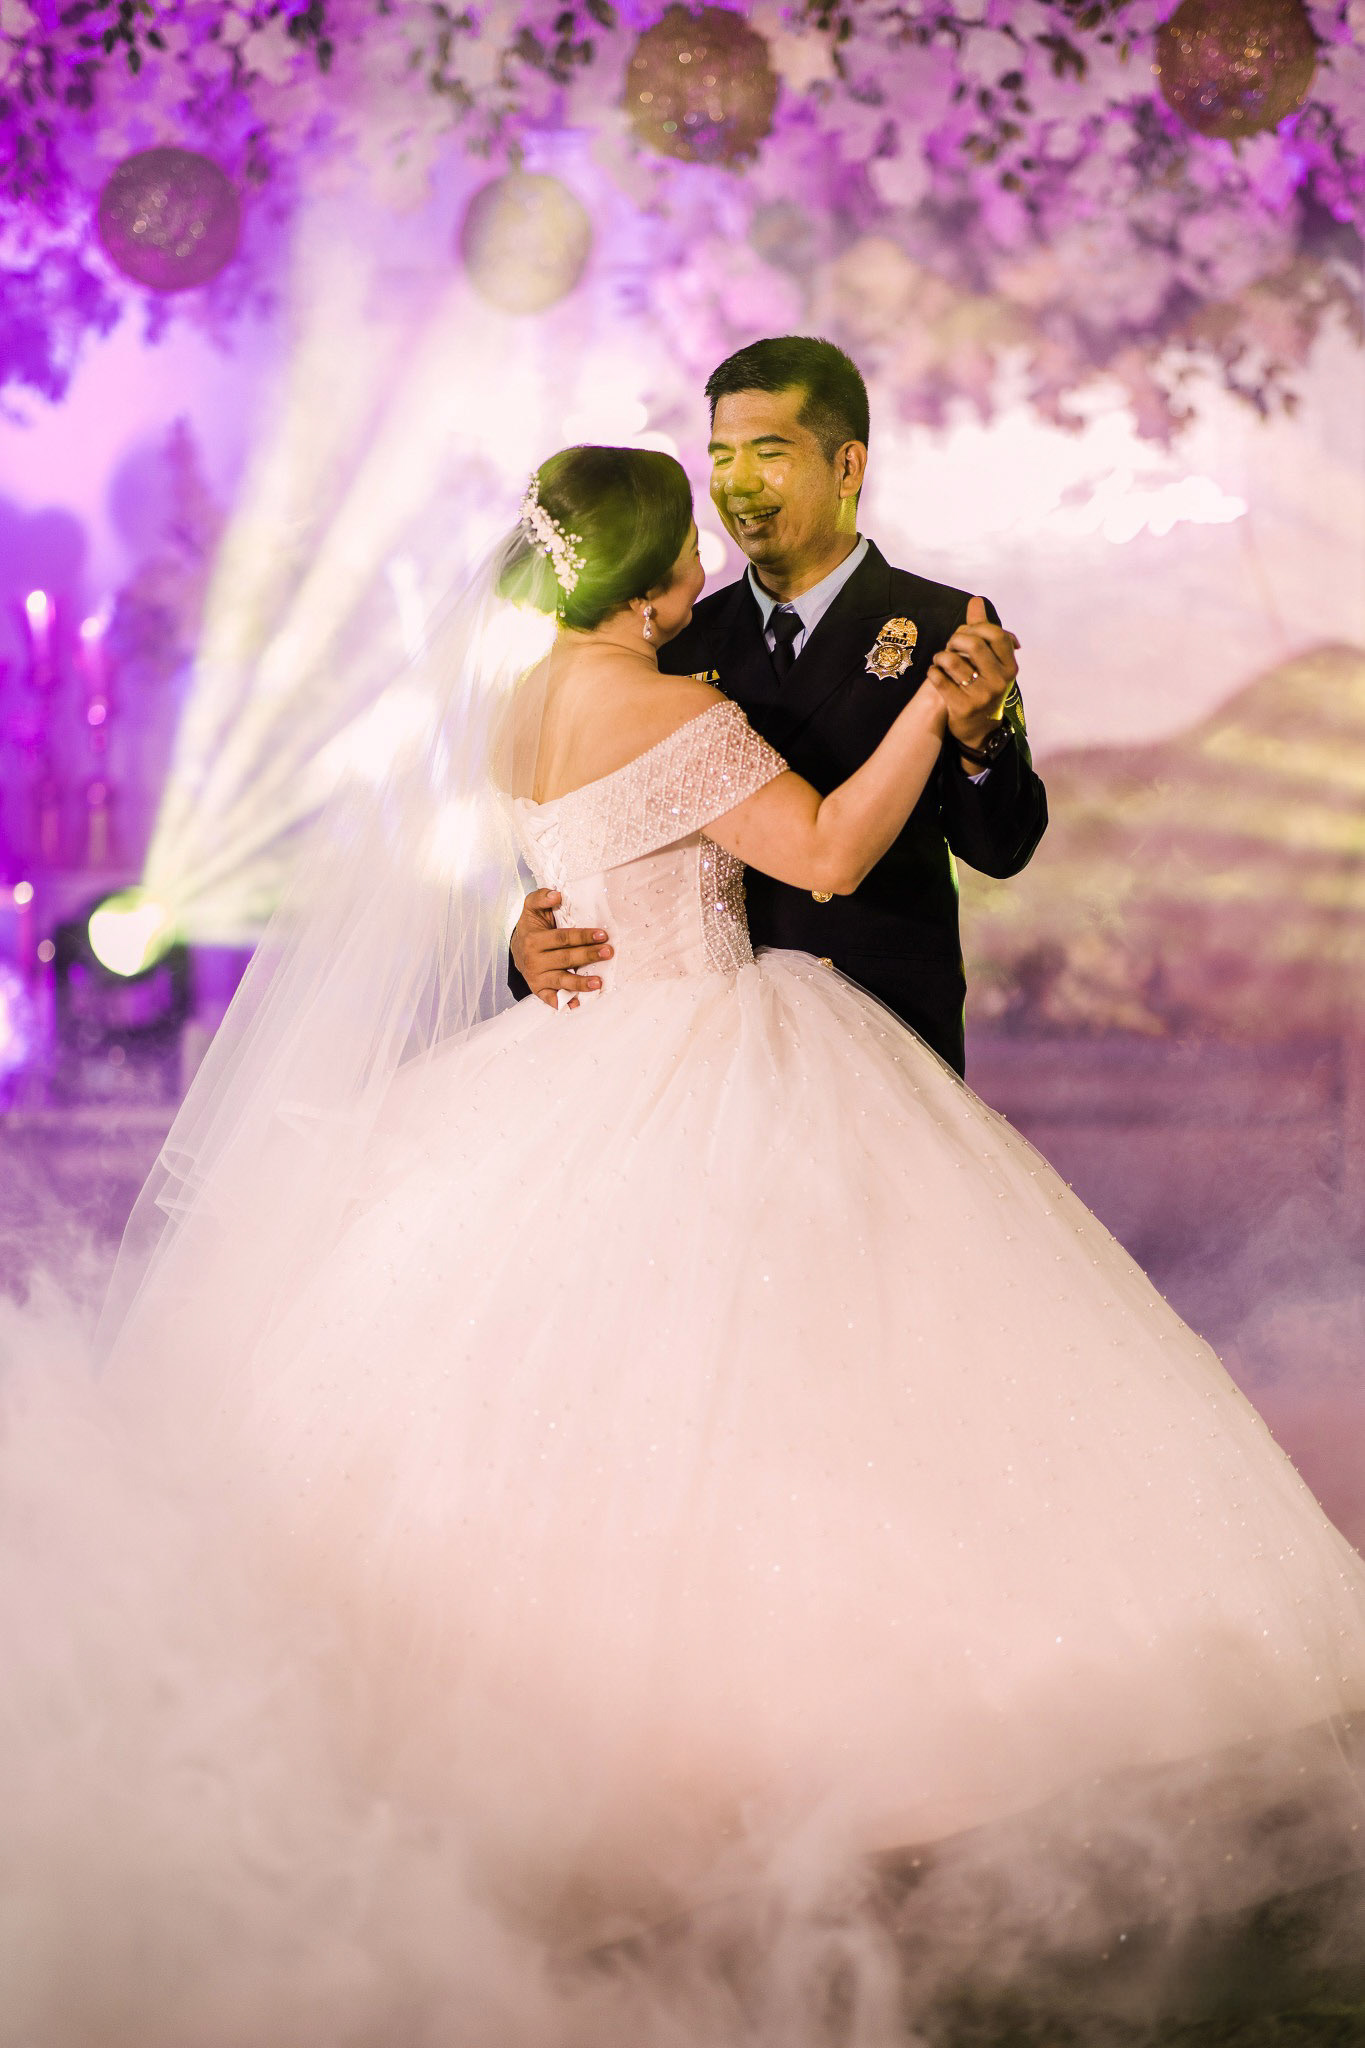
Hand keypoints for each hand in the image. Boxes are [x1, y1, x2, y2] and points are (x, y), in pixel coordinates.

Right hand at [511, 889, 612, 1010]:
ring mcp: (536, 977)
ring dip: (580, 983)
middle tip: (608, 953)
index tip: (602, 934)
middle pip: (565, 958)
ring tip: (598, 983)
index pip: (562, 938)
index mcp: (534, 939)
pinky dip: (563, 1003)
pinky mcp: (538, 989)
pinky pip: (551, 998)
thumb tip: (556, 895)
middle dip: (588, 956)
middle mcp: (534, 960)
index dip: (582, 936)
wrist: (516, 948)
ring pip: (561, 981)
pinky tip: (576, 1004)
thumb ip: (542, 897)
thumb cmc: (532, 926)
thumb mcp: (532, 907)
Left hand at [927, 596, 1019, 753]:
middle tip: (950, 646)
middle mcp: (999, 681)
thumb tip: (976, 601)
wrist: (979, 728)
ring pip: (953, 661)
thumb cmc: (983, 686)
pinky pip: (939, 679)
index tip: (966, 634)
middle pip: (973, 644)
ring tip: (939, 660)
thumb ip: (982, 630)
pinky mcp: (962, 707)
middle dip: (956, 640)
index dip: (976, 628)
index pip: (996, 634)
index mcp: (1009, 666)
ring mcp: (982, 695)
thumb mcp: (990, 662)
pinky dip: (932, 672)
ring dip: (940, 656)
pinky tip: (934, 673)